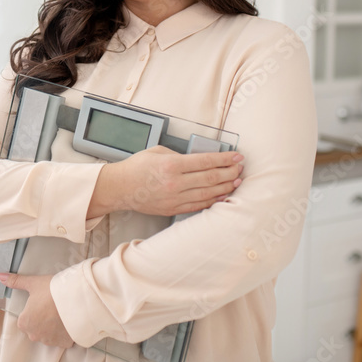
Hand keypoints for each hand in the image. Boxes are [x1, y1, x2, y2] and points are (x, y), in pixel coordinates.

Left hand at [0, 272, 73, 348]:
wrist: (77, 299)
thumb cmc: (52, 291)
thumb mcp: (33, 283)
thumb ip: (15, 281)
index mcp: (24, 322)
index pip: (25, 318)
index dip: (34, 309)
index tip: (42, 302)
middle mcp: (35, 335)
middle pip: (36, 327)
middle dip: (43, 319)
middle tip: (52, 306)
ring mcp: (50, 340)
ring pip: (48, 334)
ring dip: (53, 326)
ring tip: (61, 312)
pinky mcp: (64, 343)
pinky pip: (61, 339)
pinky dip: (64, 332)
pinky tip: (68, 321)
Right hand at [89, 146, 243, 218]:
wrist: (120, 188)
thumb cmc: (137, 168)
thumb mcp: (158, 152)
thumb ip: (180, 155)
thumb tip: (199, 161)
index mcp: (172, 165)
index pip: (206, 161)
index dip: (225, 159)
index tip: (237, 156)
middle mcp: (175, 183)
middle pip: (211, 178)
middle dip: (230, 172)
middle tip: (240, 168)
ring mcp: (175, 198)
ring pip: (208, 193)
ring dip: (225, 187)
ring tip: (236, 181)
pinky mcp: (173, 209)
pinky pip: (199, 205)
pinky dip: (213, 200)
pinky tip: (222, 195)